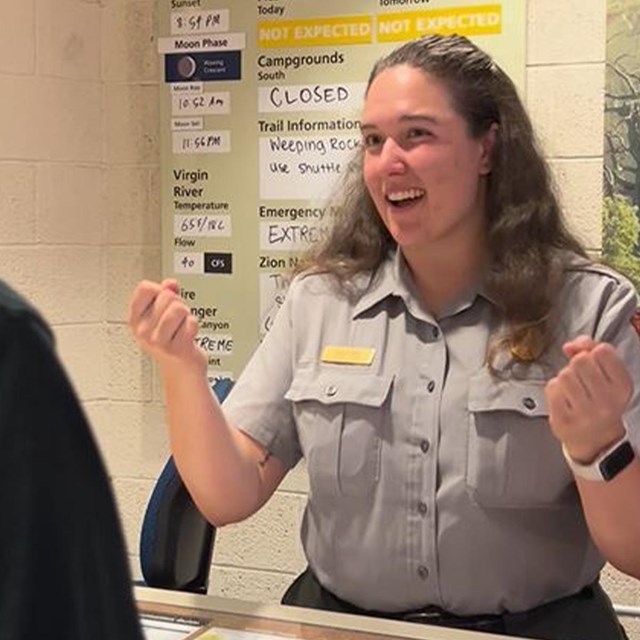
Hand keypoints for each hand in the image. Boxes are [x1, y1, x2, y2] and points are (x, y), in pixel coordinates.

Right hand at [128, 279, 206, 373]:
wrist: (181, 370)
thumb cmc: (171, 341)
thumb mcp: (161, 315)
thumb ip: (165, 294)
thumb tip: (170, 283)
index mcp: (135, 319)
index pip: (145, 288)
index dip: (160, 289)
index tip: (162, 301)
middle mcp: (144, 331)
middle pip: (166, 296)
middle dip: (177, 303)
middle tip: (176, 319)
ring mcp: (159, 341)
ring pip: (179, 308)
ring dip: (186, 315)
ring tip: (182, 326)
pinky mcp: (176, 348)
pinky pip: (192, 323)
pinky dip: (194, 327)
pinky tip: (188, 337)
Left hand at [545, 336, 631, 462]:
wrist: (597, 440)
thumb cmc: (600, 401)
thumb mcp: (607, 375)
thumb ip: (590, 349)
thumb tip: (570, 345)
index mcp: (622, 387)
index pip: (602, 351)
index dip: (592, 352)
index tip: (594, 364)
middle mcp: (607, 402)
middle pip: (580, 361)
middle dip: (576, 366)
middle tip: (581, 380)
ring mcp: (585, 413)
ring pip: (564, 374)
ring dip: (564, 378)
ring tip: (573, 391)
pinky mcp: (564, 420)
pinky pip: (552, 388)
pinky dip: (554, 390)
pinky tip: (564, 400)